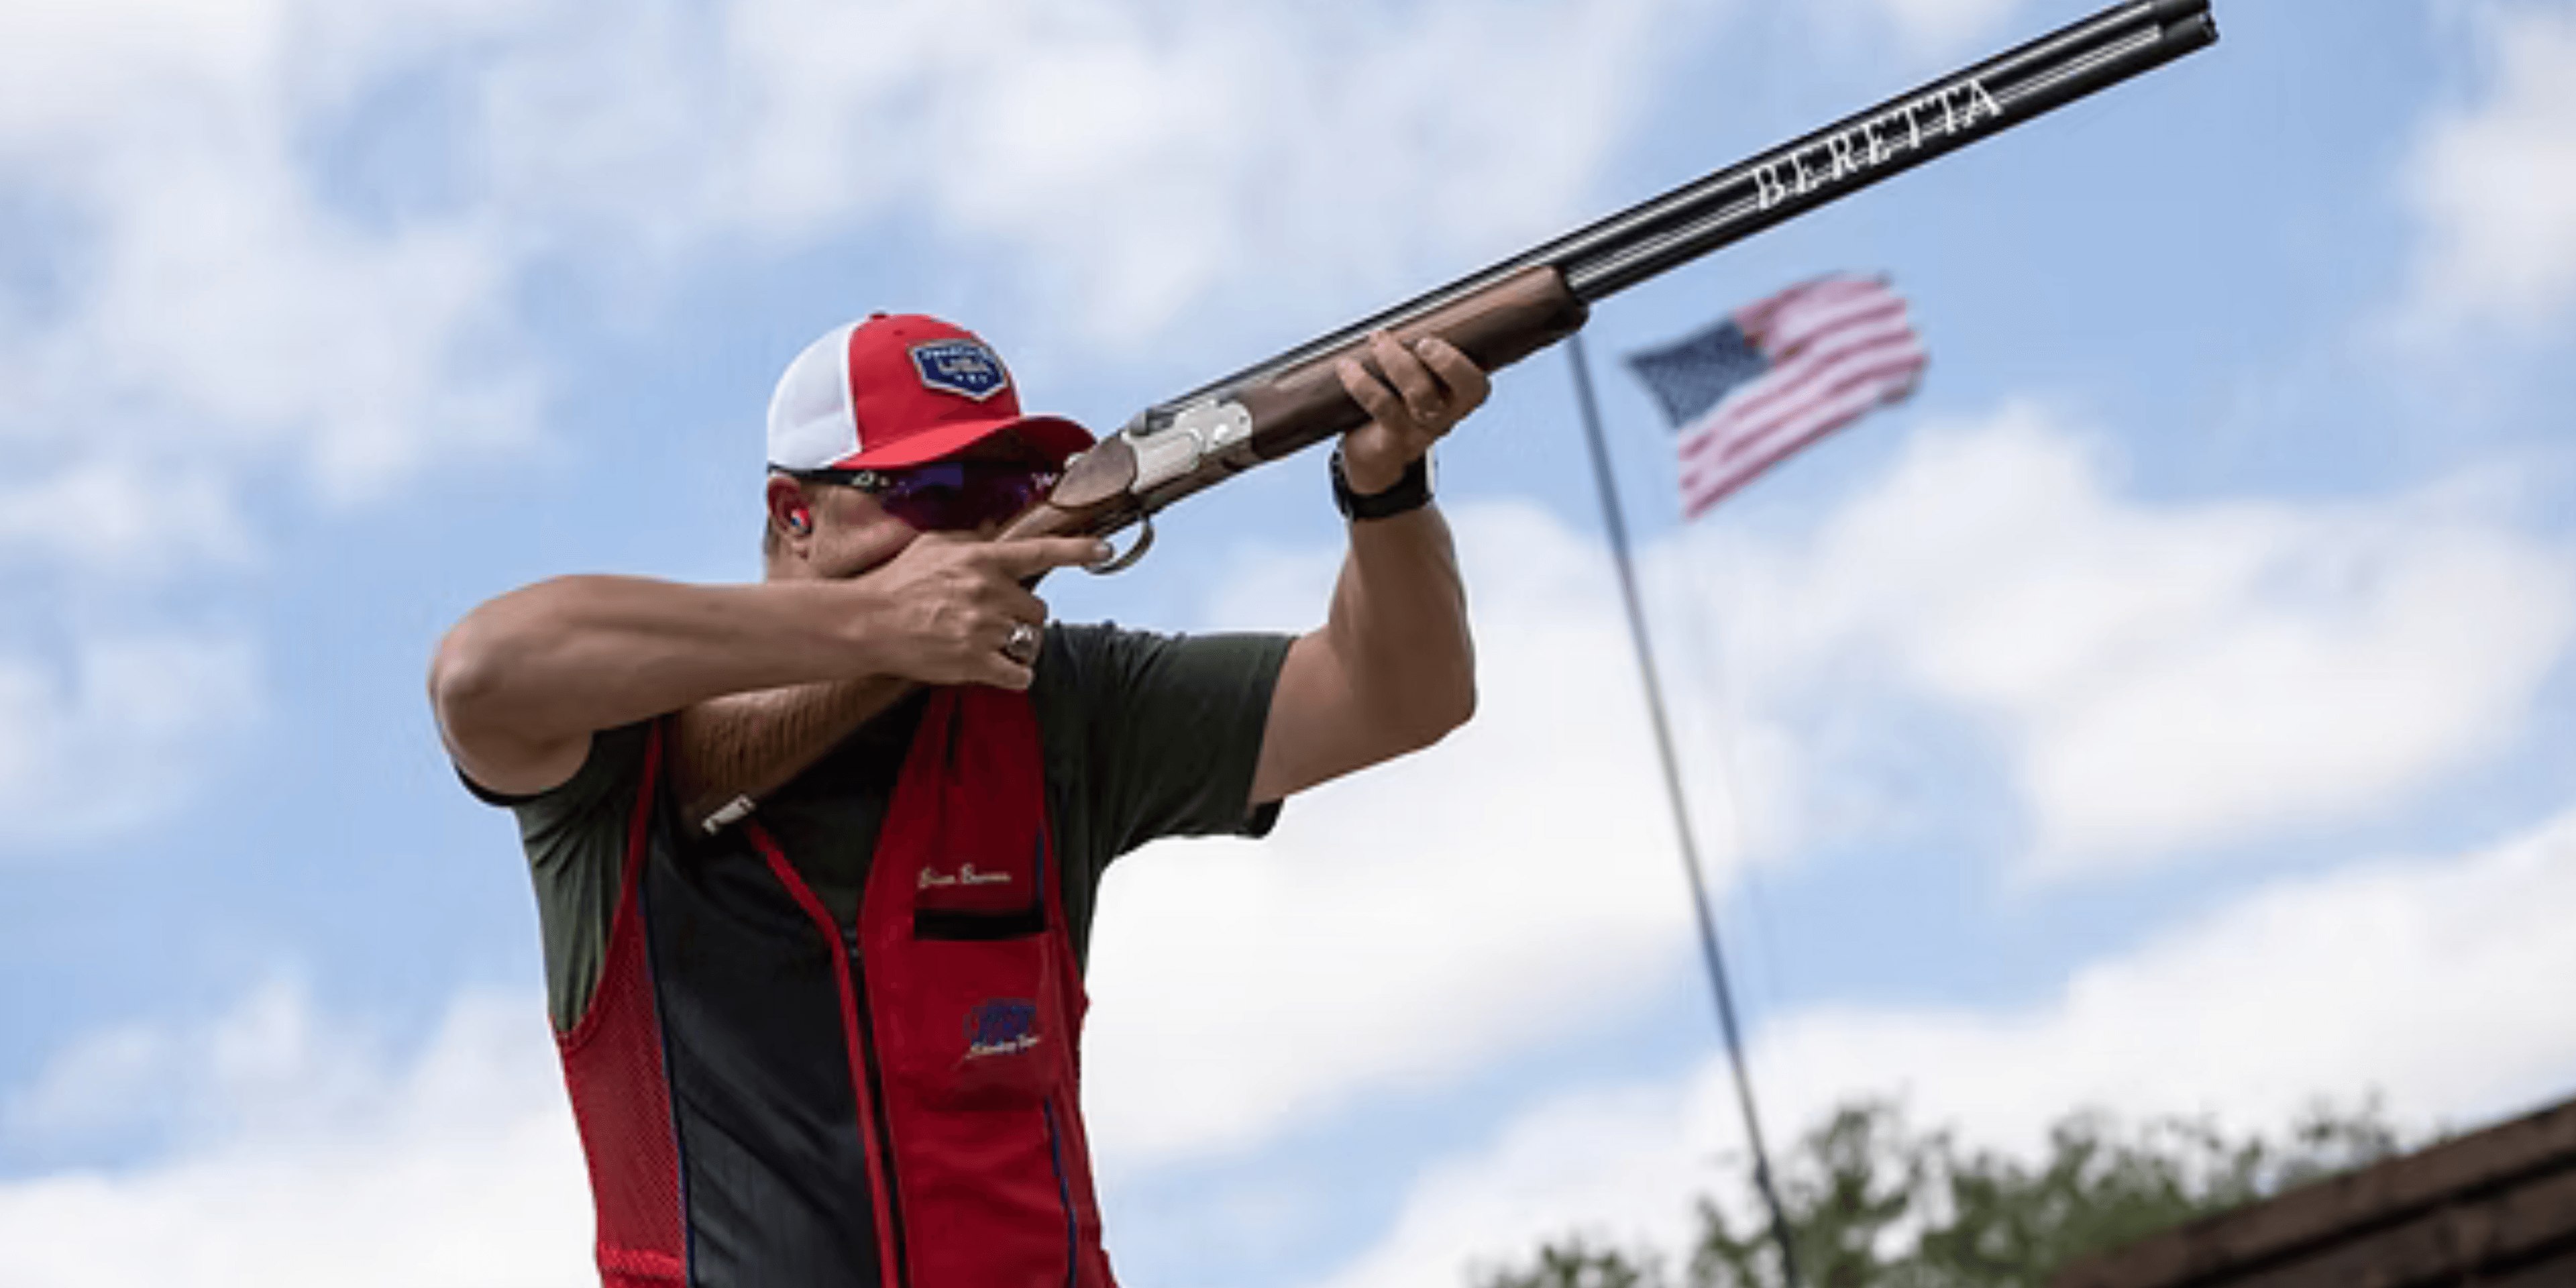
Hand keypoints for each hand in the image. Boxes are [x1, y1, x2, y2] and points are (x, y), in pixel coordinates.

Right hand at [849, 533, 1109, 689]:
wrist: (866, 623)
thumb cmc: (896, 583)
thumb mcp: (933, 546)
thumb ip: (969, 539)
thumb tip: (994, 533)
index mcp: (981, 560)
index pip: (1040, 551)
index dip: (1077, 550)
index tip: (1103, 550)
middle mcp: (988, 592)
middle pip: (1039, 611)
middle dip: (1022, 618)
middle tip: (993, 621)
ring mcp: (983, 629)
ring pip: (1031, 643)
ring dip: (1016, 647)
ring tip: (987, 643)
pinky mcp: (975, 662)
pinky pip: (1020, 675)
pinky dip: (1013, 675)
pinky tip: (995, 668)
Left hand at [1333, 331, 1489, 495]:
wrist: (1377, 459)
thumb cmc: (1400, 406)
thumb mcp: (1420, 383)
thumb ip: (1422, 356)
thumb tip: (1407, 310)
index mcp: (1459, 401)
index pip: (1475, 385)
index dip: (1456, 364)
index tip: (1428, 341)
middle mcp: (1445, 417)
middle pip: (1454, 387)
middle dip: (1438, 359)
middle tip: (1418, 341)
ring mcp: (1420, 430)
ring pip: (1419, 394)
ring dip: (1396, 361)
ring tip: (1377, 340)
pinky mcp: (1392, 438)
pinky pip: (1381, 406)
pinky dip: (1361, 382)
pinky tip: (1346, 367)